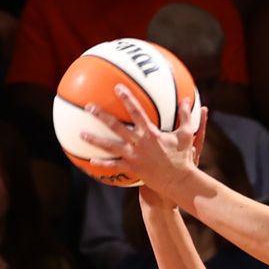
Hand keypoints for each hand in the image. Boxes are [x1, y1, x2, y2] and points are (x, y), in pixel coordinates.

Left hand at [82, 90, 205, 198]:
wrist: (179, 181)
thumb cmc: (183, 157)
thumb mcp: (187, 135)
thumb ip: (185, 116)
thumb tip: (187, 99)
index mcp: (151, 133)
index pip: (136, 112)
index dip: (127, 98)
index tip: (117, 87)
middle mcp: (139, 143)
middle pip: (116, 127)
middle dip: (102, 116)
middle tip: (89, 107)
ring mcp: (134, 156)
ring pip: (111, 146)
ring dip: (95, 140)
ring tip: (81, 134)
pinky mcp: (133, 168)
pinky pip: (115, 166)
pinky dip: (103, 163)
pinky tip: (91, 160)